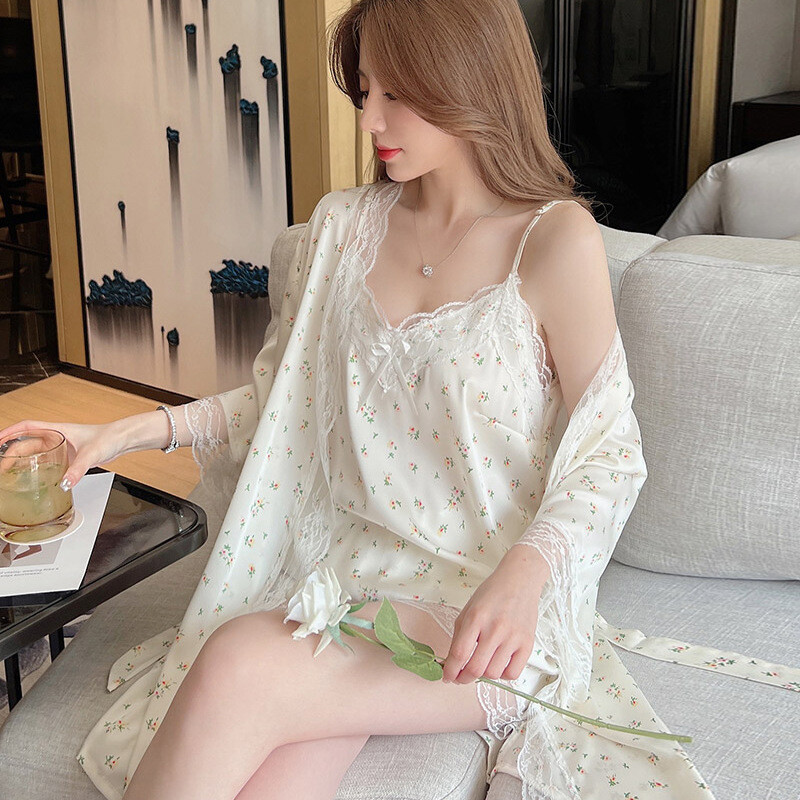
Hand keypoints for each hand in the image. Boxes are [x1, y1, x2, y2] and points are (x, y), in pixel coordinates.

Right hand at [0, 418, 126, 489]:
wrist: (122, 440)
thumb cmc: (109, 437)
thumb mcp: (91, 454)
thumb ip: (78, 469)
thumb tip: (65, 483)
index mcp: (58, 430)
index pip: (27, 426)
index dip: (10, 432)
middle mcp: (58, 437)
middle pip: (27, 443)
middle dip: (11, 452)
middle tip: (2, 466)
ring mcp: (63, 447)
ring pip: (35, 453)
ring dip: (21, 460)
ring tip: (8, 472)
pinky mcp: (69, 457)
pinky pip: (47, 462)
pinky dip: (36, 468)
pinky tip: (31, 478)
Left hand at [442, 546, 549, 684]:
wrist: (520, 580)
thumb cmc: (492, 594)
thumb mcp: (468, 609)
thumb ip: (459, 636)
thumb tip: (451, 663)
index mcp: (476, 617)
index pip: (460, 653)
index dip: (450, 671)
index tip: (446, 676)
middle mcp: (495, 628)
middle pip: (476, 668)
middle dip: (463, 678)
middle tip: (460, 677)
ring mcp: (513, 637)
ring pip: (493, 673)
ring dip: (483, 675)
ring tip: (482, 664)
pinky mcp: (528, 644)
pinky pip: (513, 673)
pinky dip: (503, 675)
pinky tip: (499, 664)